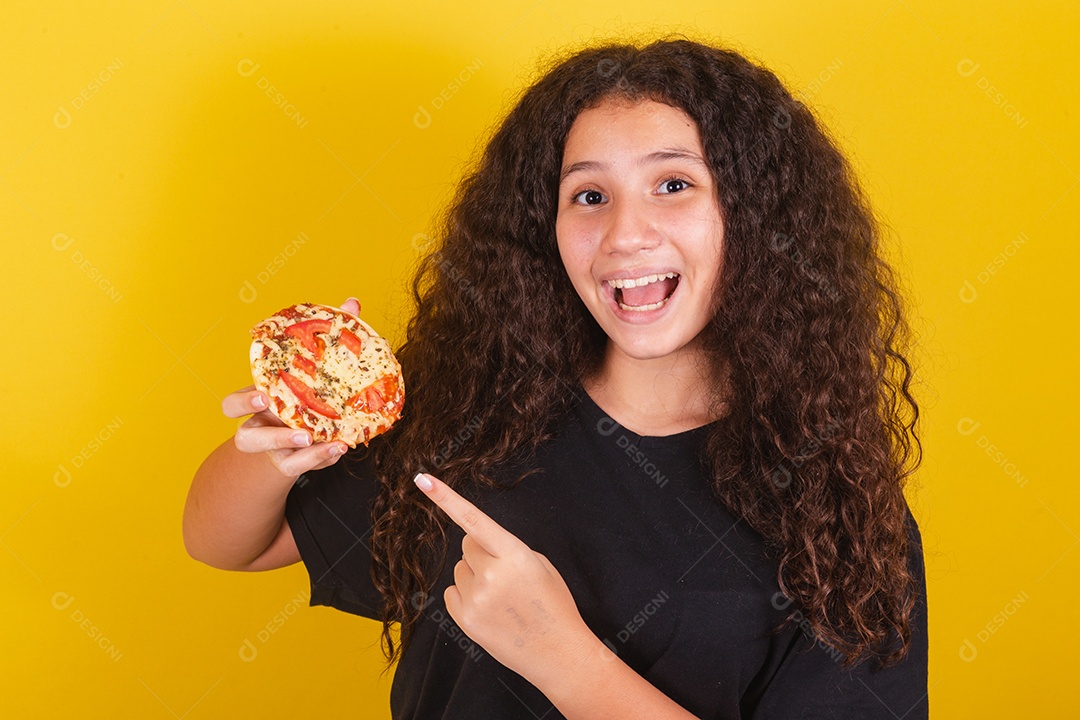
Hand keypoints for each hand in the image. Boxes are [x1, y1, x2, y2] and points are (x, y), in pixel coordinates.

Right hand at [221, 297, 359, 479]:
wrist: (298, 444)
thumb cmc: (305, 396)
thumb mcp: (315, 370)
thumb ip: (331, 336)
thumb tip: (352, 302)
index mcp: (257, 399)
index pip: (233, 403)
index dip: (243, 399)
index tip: (262, 394)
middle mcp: (258, 425)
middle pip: (240, 429)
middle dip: (257, 420)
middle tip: (277, 411)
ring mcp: (272, 447)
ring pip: (266, 449)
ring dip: (288, 442)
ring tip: (314, 437)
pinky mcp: (289, 463)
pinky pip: (298, 464)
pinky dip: (318, 457)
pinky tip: (339, 447)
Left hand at [413, 472, 595, 690]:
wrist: (558, 653)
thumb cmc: (553, 605)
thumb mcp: (540, 566)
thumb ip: (508, 549)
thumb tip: (477, 544)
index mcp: (514, 554)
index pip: (474, 519)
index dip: (446, 498)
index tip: (422, 480)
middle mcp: (491, 574)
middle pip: (467, 545)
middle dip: (481, 553)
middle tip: (505, 574)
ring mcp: (475, 599)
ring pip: (459, 569)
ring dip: (475, 576)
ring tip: (501, 597)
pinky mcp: (465, 620)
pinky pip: (452, 593)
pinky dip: (466, 597)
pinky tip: (489, 609)